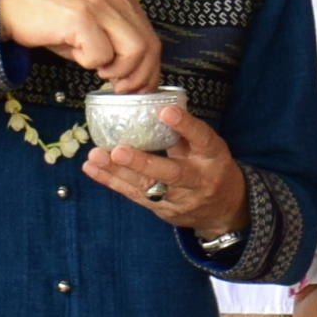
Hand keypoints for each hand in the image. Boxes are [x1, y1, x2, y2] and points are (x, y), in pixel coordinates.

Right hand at [0, 0, 163, 92]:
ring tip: (95, 69)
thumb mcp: (92, 31)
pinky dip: (89, 64)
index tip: (138, 90)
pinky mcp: (81, 16)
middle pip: (148, 47)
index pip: (152, 40)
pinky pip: (101, 55)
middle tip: (118, 89)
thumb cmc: (52, 24)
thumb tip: (138, 81)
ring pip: (133, 51)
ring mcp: (99, 4)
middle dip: (137, 77)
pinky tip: (75, 53)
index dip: (150, 71)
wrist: (11, 7)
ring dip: (116, 71)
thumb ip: (117, 47)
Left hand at [86, 102, 244, 240]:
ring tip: (95, 156)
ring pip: (147, 187)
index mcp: (213, 156)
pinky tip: (92, 169)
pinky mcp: (163, 210)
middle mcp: (199, 180)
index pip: (202, 138)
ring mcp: (180, 199)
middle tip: (119, 151)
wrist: (224, 209)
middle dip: (143, 163)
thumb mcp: (208, 148)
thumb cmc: (211, 166)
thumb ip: (184, 132)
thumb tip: (152, 106)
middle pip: (171, 173)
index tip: (166, 111)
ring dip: (118, 172)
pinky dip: (111, 181)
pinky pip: (135, 195)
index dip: (185, 125)